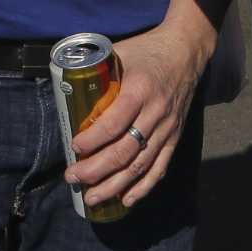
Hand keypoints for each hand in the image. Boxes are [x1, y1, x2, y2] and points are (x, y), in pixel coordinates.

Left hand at [65, 20, 206, 210]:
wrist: (186, 51)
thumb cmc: (147, 50)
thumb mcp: (119, 53)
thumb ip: (97, 73)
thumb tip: (65, 90)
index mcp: (139, 89)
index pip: (114, 123)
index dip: (92, 140)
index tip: (74, 147)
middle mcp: (155, 112)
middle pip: (124, 151)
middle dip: (95, 170)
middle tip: (72, 177)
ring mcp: (167, 128)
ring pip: (140, 164)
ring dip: (115, 185)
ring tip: (92, 198)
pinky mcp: (175, 136)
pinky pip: (160, 167)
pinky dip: (143, 187)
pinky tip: (126, 200)